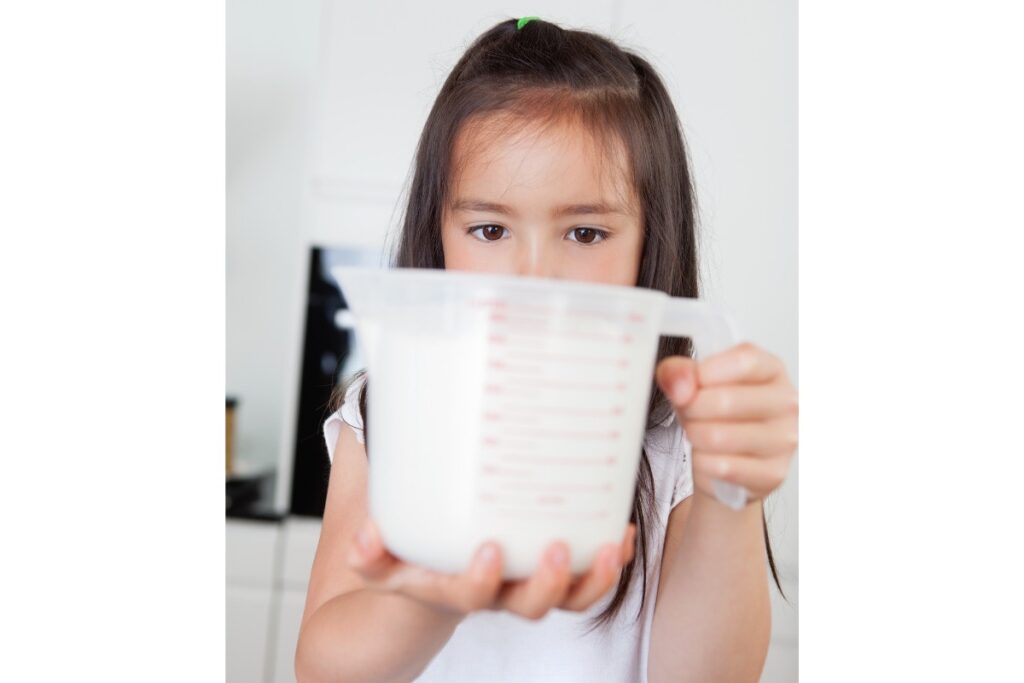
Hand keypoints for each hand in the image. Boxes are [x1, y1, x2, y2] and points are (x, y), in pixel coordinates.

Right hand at [347, 519, 635, 619]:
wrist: (434, 580)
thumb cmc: (413, 560)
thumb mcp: (382, 558)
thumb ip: (370, 548)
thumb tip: (366, 536)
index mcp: (455, 590)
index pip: (469, 597)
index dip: (480, 581)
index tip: (489, 551)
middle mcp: (498, 594)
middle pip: (530, 606)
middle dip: (548, 583)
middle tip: (558, 548)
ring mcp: (528, 585)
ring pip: (569, 598)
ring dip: (595, 577)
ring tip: (611, 545)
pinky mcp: (553, 572)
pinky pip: (588, 578)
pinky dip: (609, 559)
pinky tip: (621, 531)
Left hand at [656, 342, 797, 505]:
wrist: (726, 461)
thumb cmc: (717, 414)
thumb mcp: (694, 384)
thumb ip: (680, 372)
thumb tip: (677, 381)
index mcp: (772, 370)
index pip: (745, 362)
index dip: (705, 374)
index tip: (687, 384)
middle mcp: (786, 403)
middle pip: (726, 400)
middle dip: (691, 409)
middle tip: (689, 414)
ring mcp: (784, 440)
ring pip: (719, 437)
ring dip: (695, 436)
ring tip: (698, 434)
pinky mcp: (773, 473)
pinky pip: (722, 467)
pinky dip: (703, 463)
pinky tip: (708, 457)